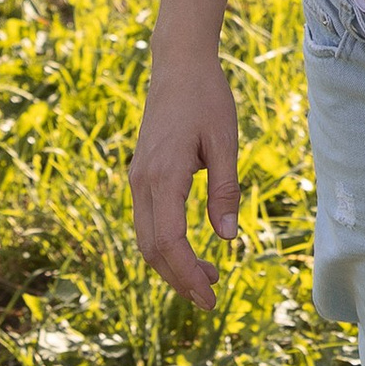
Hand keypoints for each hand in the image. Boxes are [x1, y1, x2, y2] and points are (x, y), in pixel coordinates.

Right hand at [130, 59, 242, 306]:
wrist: (179, 66)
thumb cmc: (207, 98)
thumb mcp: (225, 142)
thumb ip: (225, 190)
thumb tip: (227, 237)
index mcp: (163, 176)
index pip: (168, 241)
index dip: (187, 273)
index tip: (210, 296)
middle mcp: (142, 182)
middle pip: (152, 248)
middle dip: (178, 278)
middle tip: (210, 300)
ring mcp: (137, 179)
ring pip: (147, 237)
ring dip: (172, 264)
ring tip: (205, 280)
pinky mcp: (141, 175)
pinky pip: (148, 221)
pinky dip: (165, 244)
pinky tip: (189, 252)